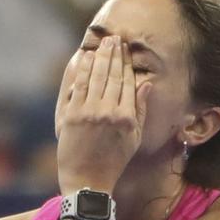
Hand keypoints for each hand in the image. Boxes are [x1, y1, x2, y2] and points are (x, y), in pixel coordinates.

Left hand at [56, 34, 146, 194]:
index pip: (128, 82)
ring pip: (97, 77)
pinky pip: (80, 86)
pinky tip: (87, 58)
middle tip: (114, 38)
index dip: (126, 63)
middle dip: (114, 54)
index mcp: (127, 117)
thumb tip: (146, 84)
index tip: (126, 49)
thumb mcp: (134, 138)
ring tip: (103, 43)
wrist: (87, 181)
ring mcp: (90, 113)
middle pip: (113, 75)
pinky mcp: (73, 115)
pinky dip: (84, 70)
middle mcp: (110, 112)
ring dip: (100, 56)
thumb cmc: (113, 162)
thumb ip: (141, 110)